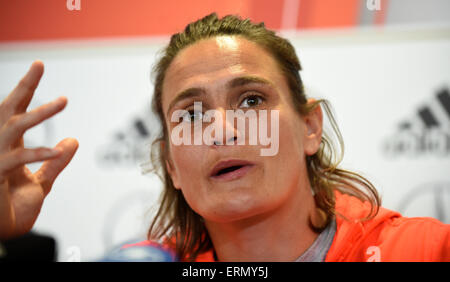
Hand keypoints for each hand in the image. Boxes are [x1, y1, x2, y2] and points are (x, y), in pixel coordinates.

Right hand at [0, 60, 77, 239]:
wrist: (0, 233)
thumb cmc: (11, 207)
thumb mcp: (40, 183)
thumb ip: (56, 162)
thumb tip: (73, 139)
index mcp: (9, 145)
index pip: (18, 111)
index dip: (27, 89)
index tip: (38, 66)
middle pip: (9, 110)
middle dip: (24, 87)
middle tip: (39, 65)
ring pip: (14, 128)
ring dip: (39, 114)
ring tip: (63, 101)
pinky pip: (17, 159)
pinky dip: (39, 154)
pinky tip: (58, 149)